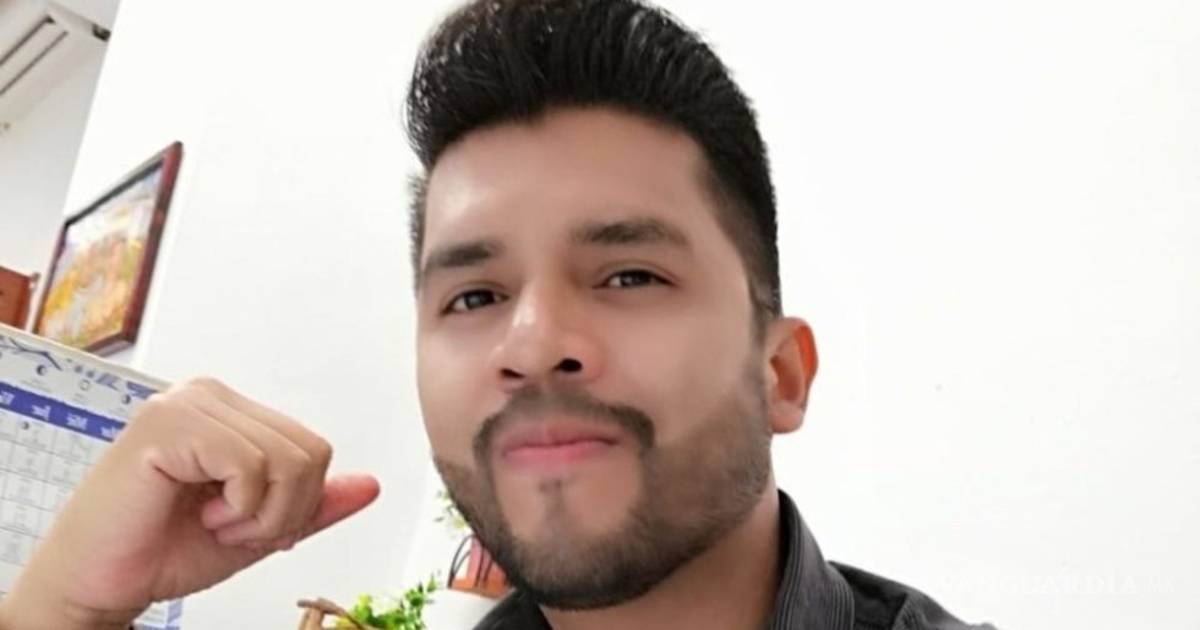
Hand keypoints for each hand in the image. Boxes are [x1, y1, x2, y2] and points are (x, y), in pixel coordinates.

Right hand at [0, 378, 380, 628]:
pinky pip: (250, 465)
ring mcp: (188, 404)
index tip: (242, 521)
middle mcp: (211, 396)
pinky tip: (196, 510)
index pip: (315, 449)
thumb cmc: (164, 549)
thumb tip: (371, 485)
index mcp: (233, 411)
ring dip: (256, 514)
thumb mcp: (259, 529)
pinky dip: (236, 507)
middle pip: (311, 453)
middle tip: (226, 524)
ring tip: (210, 517)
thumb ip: (313, 506)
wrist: (102, 582)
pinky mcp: (168, 424)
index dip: (294, 504)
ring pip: (288, 460)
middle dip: (281, 511)